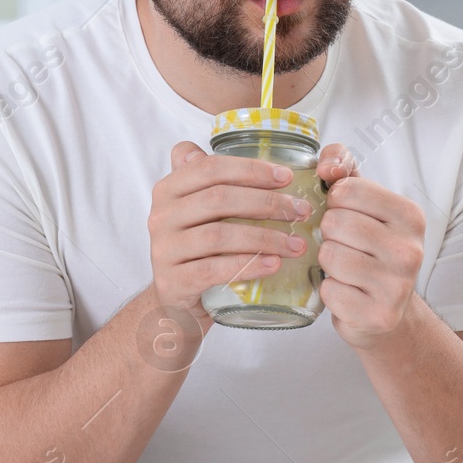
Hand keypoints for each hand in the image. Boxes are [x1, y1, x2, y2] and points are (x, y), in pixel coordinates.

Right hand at [147, 141, 314, 318]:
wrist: (173, 300)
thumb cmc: (196, 248)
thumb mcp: (200, 211)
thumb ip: (216, 181)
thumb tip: (268, 162)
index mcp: (169, 189)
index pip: (210, 168)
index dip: (251, 169)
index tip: (287, 177)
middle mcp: (161, 216)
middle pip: (218, 199)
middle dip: (266, 203)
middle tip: (301, 211)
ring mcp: (164, 250)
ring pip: (218, 235)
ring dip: (264, 238)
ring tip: (296, 244)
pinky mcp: (172, 282)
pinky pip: (213, 270)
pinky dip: (247, 266)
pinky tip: (273, 264)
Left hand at [315, 143, 426, 349]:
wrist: (387, 312)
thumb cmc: (370, 249)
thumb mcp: (363, 203)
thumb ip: (343, 167)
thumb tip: (327, 164)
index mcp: (410, 215)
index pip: (347, 190)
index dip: (334, 202)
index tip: (345, 214)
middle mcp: (409, 250)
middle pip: (335, 223)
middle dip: (329, 234)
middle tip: (344, 245)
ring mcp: (397, 285)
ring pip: (330, 257)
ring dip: (327, 263)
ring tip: (345, 268)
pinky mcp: (378, 315)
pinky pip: (329, 291)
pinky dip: (329, 291)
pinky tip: (347, 291)